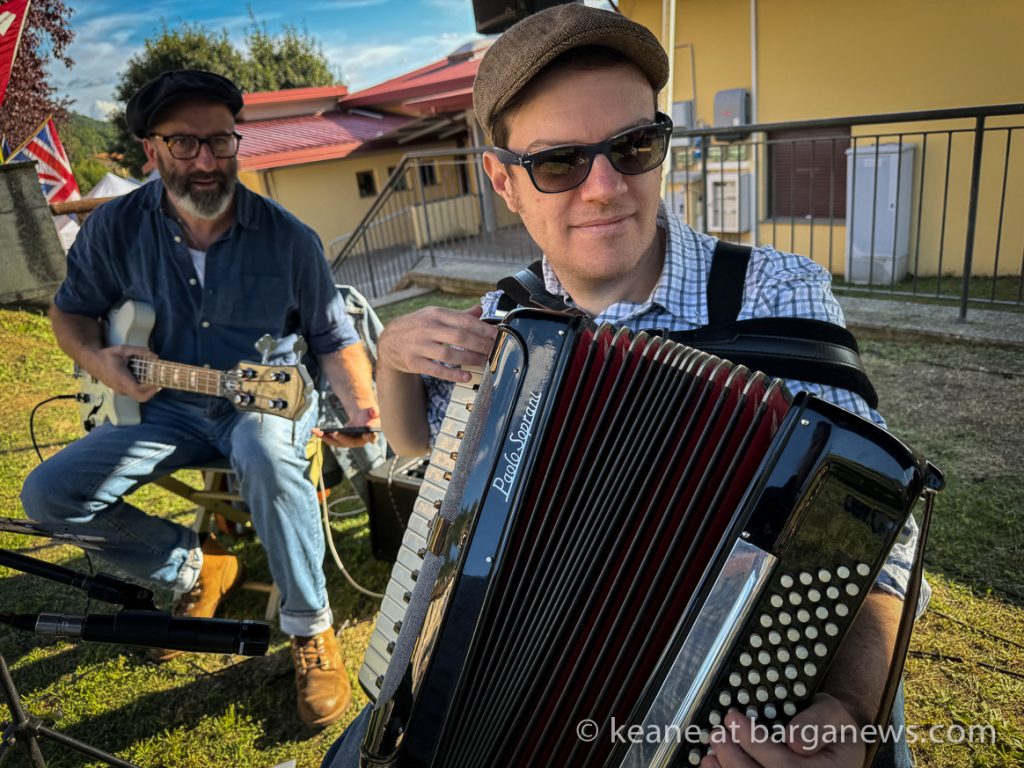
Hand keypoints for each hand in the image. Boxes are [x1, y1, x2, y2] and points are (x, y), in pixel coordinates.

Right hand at [81, 345, 159, 402]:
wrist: (91, 362)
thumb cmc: (107, 356)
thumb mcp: (123, 350)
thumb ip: (139, 351)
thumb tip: (155, 356)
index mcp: (121, 378)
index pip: (138, 391)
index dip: (150, 390)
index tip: (157, 383)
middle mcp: (120, 387)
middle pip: (140, 397)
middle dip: (151, 391)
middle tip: (158, 382)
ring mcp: (119, 391)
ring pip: (137, 396)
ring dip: (146, 390)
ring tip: (152, 379)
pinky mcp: (119, 390)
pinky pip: (133, 393)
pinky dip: (141, 389)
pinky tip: (143, 379)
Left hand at [313, 406, 379, 448]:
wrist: (362, 419)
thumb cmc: (369, 416)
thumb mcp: (373, 411)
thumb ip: (374, 411)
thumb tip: (373, 412)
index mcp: (371, 435)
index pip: (371, 437)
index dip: (368, 437)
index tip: (365, 434)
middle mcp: (360, 442)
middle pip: (350, 442)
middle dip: (342, 438)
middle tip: (335, 433)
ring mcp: (349, 443)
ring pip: (338, 443)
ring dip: (327, 439)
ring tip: (318, 432)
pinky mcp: (341, 441)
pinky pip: (332, 440)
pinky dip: (323, 436)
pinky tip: (315, 431)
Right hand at [377, 305, 497, 383]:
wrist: (388, 341)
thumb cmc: (415, 326)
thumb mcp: (433, 315)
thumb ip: (457, 315)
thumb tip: (479, 310)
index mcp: (435, 314)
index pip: (463, 321)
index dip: (483, 329)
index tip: (497, 335)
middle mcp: (427, 328)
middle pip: (459, 337)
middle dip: (481, 345)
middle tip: (495, 350)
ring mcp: (419, 346)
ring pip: (449, 354)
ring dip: (470, 359)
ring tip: (485, 362)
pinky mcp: (413, 362)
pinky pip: (436, 370)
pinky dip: (452, 374)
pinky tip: (465, 376)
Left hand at [704, 694, 865, 767]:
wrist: (835, 740)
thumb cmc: (833, 729)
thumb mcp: (835, 716)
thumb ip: (818, 724)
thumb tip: (795, 739)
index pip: (787, 765)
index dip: (756, 744)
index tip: (735, 720)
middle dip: (735, 758)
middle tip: (718, 734)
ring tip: (713, 752)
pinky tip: (713, 766)